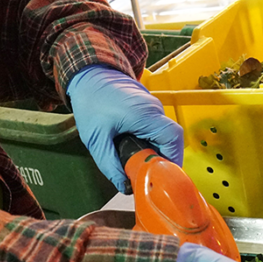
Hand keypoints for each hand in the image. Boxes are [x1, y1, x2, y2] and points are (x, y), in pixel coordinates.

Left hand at [67, 64, 182, 193]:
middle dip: (162, 159)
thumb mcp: (96, 139)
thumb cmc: (91, 102)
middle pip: (172, 140)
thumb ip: (110, 165)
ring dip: (155, 150)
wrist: (89, 75)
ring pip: (165, 135)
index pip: (173, 139)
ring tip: (137, 162)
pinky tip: (135, 148)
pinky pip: (157, 129)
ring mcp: (153, 106)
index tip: (162, 175)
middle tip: (147, 173)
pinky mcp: (149, 108)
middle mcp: (154, 109)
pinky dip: (151, 141)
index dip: (173, 159)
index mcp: (145, 114)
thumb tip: (125, 186)